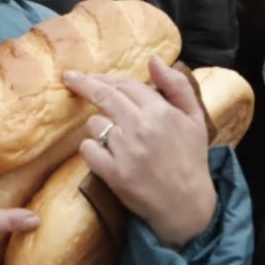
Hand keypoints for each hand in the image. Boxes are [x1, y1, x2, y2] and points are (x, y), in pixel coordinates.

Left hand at [62, 56, 216, 248]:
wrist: (187, 205)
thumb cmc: (190, 159)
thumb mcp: (194, 118)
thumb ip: (176, 86)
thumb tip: (153, 59)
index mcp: (161, 111)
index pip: (125, 85)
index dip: (104, 78)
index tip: (89, 76)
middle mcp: (141, 127)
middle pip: (104, 96)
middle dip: (83, 84)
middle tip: (70, 78)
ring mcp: (126, 150)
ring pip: (94, 124)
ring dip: (96, 126)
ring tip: (111, 138)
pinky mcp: (114, 173)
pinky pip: (87, 150)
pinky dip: (90, 150)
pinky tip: (103, 155)